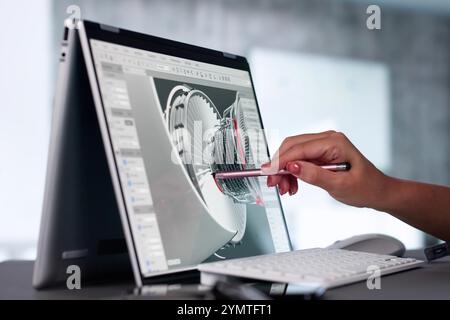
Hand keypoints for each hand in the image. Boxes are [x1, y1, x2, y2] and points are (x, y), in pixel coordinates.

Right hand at [262, 131, 389, 207]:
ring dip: (285, 171)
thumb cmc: (366, 187)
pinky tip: (293, 185)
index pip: (299, 149)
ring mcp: (323, 145)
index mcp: (334, 142)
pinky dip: (292, 172)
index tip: (267, 172)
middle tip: (274, 184)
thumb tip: (293, 167)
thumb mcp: (340, 185)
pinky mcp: (320, 153)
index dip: (280, 161)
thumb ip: (315, 175)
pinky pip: (299, 159)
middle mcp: (327, 139)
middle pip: (292, 147)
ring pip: (292, 153)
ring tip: (285, 189)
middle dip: (279, 166)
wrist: (377, 191)